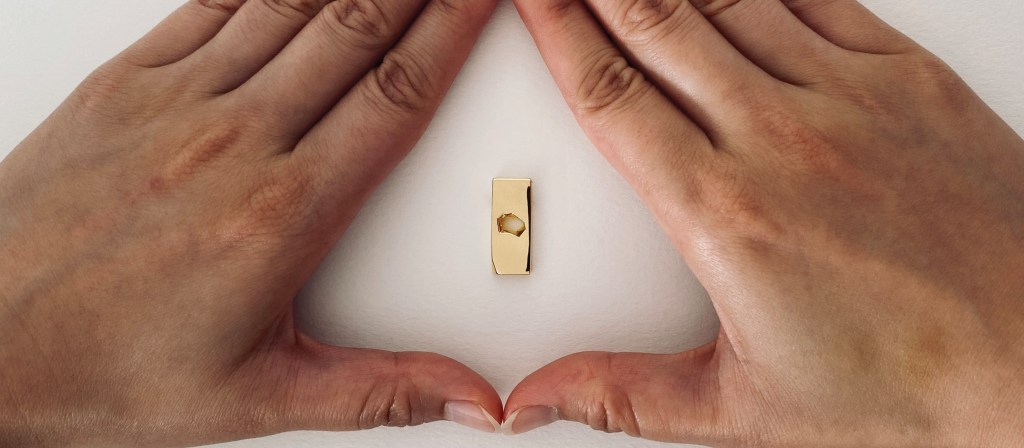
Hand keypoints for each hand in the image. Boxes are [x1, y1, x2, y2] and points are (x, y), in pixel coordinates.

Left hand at [0, 1, 501, 445]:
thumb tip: (464, 400)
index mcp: (281, 214)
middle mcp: (233, 143)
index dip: (452, 32)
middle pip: (355, 31)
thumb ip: (379, 391)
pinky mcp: (123, 86)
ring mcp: (175, 105)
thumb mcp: (260, 398)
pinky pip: (212, 6)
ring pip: (291, 7)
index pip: (397, 97)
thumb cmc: (102, 368)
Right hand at [506, 0, 1023, 445]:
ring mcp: (850, 99)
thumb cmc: (909, 385)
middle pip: (658, 27)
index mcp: (726, 214)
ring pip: (729, 0)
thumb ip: (622, 395)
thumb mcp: (740, 409)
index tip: (531, 1)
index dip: (558, 34)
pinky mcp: (908, 79)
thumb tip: (539, 397)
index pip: (611, 99)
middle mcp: (782, 140)